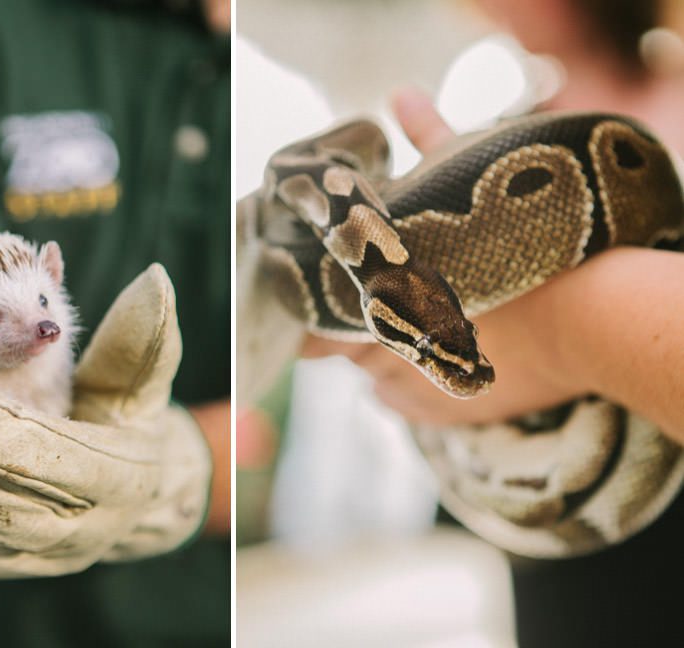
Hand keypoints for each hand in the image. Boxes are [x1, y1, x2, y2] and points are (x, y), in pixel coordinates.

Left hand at [0, 219, 210, 578]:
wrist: (132, 498)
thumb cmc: (132, 424)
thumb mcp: (142, 381)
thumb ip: (141, 336)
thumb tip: (154, 279)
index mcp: (118, 480)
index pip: (68, 467)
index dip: (18, 447)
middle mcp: (73, 529)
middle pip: (3, 509)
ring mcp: (28, 554)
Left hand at [302, 89, 586, 425]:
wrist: (587, 320)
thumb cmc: (522, 245)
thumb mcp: (467, 179)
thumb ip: (428, 138)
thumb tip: (401, 93)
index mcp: (371, 302)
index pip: (310, 326)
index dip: (315, 309)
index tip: (328, 296)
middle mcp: (377, 352)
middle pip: (346, 344)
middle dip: (363, 322)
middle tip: (401, 300)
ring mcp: (407, 388)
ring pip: (378, 371)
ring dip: (391, 352)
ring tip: (430, 326)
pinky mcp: (438, 412)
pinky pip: (403, 401)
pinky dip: (414, 382)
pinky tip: (439, 354)